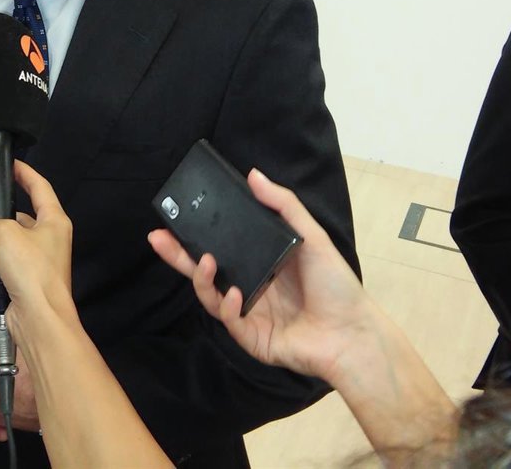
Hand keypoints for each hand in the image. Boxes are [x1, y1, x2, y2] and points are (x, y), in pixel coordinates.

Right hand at [0, 161, 73, 318]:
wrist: (37, 318)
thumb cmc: (31, 272)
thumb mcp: (5, 234)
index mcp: (53, 221)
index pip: (39, 187)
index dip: (24, 173)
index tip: (10, 165)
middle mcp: (47, 240)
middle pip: (14, 218)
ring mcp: (35, 262)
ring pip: (3, 244)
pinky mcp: (23, 281)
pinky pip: (1, 267)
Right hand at [148, 168, 372, 382]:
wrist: (352, 332)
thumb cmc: (335, 285)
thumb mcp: (311, 236)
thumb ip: (283, 205)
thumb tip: (253, 174)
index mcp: (258, 262)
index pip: (220, 245)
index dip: (195, 234)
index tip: (175, 217)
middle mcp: (248, 285)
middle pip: (204, 269)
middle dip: (178, 255)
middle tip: (157, 237)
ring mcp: (246, 312)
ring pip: (209, 294)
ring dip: (201, 278)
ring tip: (205, 261)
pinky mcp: (250, 336)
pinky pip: (228, 320)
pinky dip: (226, 306)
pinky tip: (233, 294)